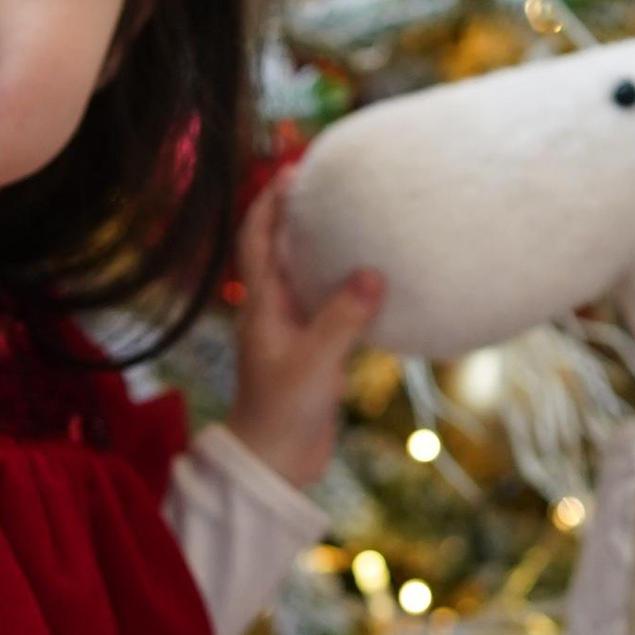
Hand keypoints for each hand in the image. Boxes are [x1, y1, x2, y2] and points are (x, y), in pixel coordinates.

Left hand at [223, 175, 384, 489]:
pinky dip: (349, 289)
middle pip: (281, 249)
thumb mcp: (313, 363)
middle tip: (331, 182)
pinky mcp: (313, 354)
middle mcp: (274, 312)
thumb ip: (341, 319)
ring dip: (326, 249)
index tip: (293, 169)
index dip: (270, 201)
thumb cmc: (281, 414)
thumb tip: (372, 273)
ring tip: (358, 220)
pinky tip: (376, 281)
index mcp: (261, 306)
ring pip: (308, 277)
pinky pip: (331, 309)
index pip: (257, 239)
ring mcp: (293, 332)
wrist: (275, 465)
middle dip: (299, 213)